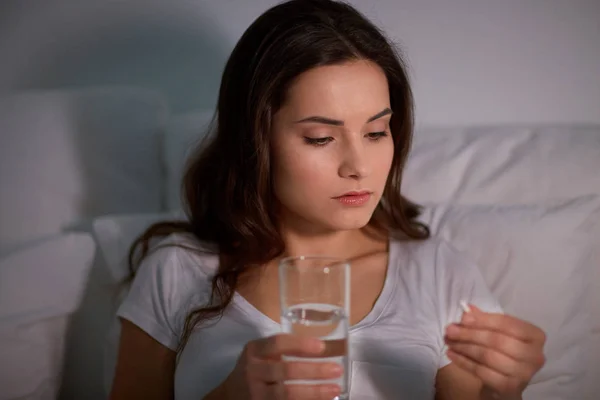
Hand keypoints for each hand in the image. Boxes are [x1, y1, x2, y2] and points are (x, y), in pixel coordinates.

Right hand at [220, 334, 342, 399]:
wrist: (229, 396)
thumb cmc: (254, 370)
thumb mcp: (260, 354)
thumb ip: (282, 350)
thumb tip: (326, 348)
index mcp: (254, 351)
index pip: (278, 343)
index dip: (300, 345)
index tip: (322, 347)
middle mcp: (252, 372)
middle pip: (285, 370)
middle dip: (314, 370)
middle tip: (336, 369)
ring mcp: (256, 394)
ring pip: (287, 394)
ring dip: (314, 392)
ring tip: (334, 388)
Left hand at [444, 305, 545, 398]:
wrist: (506, 382)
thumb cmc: (503, 351)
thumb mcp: (497, 332)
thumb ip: (484, 320)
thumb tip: (467, 310)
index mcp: (535, 336)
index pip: (507, 323)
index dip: (484, 320)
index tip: (463, 318)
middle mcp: (535, 355)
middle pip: (497, 340)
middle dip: (470, 334)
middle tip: (450, 330)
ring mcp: (524, 374)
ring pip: (488, 356)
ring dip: (464, 347)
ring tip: (449, 341)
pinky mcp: (510, 387)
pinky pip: (482, 371)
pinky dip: (464, 362)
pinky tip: (452, 354)